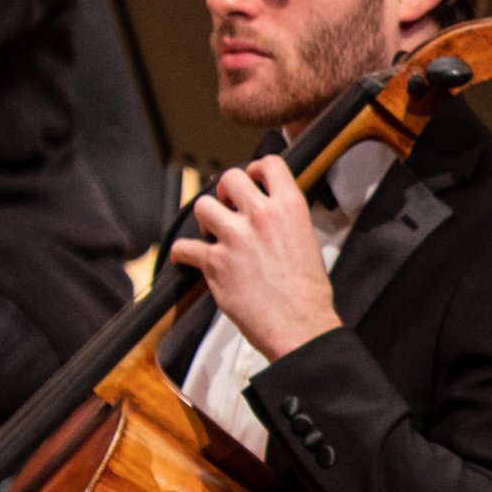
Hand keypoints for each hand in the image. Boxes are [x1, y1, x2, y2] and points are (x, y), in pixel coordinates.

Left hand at [169, 155, 338, 359]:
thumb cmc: (308, 294)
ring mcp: (235, 238)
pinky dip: (184, 254)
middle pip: (229, 179)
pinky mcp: (215, 262)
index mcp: (290, 208)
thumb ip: (285, 220)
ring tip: (213, 235)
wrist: (301, 328)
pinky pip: (184, 247)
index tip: (251, 181)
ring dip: (205, 220)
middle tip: (228, 210)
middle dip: (225, 193)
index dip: (255, 170)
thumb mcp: (308, 241)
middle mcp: (261, 216)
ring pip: (202, 206)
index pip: (269, 164)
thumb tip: (269, 213)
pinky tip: (190, 258)